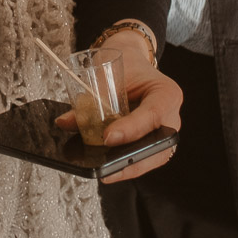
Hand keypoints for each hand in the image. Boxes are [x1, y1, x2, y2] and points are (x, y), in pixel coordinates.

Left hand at [53, 32, 181, 182]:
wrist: (133, 65)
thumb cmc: (127, 67)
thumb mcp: (109, 75)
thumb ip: (90, 100)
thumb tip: (66, 122)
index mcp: (166, 94)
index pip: (153, 114)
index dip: (131, 128)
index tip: (108, 137)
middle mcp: (171, 117)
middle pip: (157, 146)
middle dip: (132, 160)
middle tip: (107, 168)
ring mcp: (164, 134)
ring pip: (152, 158)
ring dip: (128, 166)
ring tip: (104, 172)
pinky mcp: (153, 144)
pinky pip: (142, 159)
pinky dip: (125, 164)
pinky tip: (108, 168)